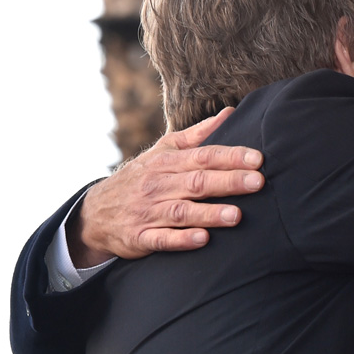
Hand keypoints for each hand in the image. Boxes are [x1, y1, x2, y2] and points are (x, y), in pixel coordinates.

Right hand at [67, 108, 264, 265]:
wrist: (95, 212)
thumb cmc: (143, 177)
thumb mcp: (164, 150)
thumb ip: (198, 135)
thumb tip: (231, 112)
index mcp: (166, 162)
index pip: (203, 156)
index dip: (230, 157)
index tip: (257, 158)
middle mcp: (158, 185)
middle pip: (197, 182)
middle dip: (228, 182)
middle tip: (258, 182)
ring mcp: (148, 212)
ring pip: (181, 211)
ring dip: (209, 214)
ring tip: (236, 216)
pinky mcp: (140, 237)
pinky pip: (161, 239)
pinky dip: (181, 240)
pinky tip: (202, 239)